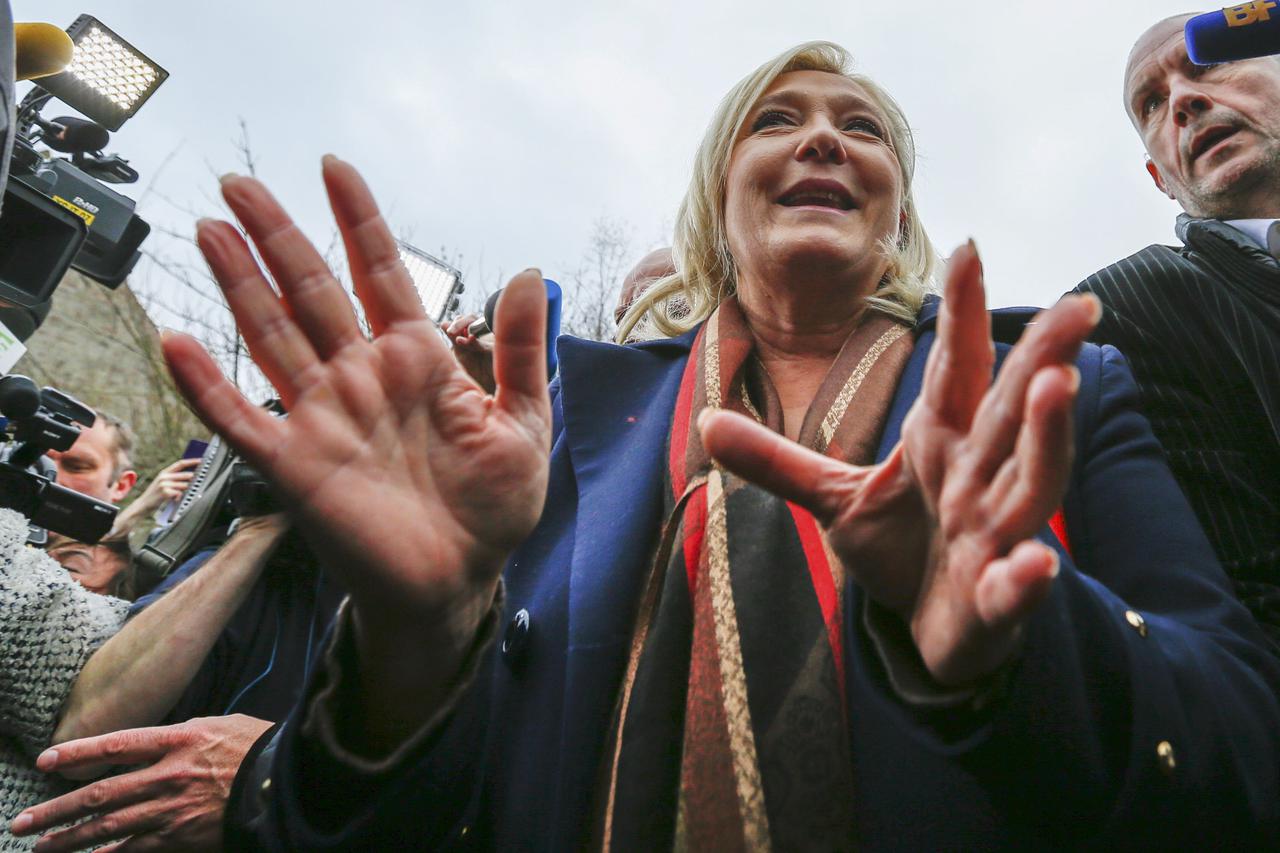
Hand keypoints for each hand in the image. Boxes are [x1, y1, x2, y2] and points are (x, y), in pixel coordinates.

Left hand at [8, 714, 272, 851]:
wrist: (284, 783)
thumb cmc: (258, 749)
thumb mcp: (219, 725)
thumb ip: (183, 735)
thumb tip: (155, 743)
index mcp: (177, 740)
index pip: (116, 744)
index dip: (78, 752)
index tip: (46, 759)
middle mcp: (167, 775)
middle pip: (100, 792)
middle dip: (56, 809)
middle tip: (22, 821)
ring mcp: (171, 809)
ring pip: (109, 825)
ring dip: (70, 838)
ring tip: (41, 845)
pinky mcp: (180, 837)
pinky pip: (134, 850)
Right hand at [108, 457, 199, 534]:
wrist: (142, 505)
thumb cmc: (155, 495)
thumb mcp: (162, 483)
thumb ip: (173, 478)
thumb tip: (191, 475)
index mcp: (164, 472)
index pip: (180, 463)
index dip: (192, 461)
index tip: (201, 460)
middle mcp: (164, 476)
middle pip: (186, 475)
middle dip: (195, 479)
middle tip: (201, 481)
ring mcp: (164, 484)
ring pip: (185, 485)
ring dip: (188, 490)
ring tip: (185, 494)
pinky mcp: (165, 492)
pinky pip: (180, 493)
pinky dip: (181, 497)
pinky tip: (176, 499)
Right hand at [161, 157, 550, 744]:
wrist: (461, 581)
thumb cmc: (492, 506)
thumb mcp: (524, 422)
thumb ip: (520, 350)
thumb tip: (532, 273)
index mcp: (417, 360)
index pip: (380, 273)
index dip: (358, 220)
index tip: (334, 168)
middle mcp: (362, 376)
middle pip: (310, 291)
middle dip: (277, 236)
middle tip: (240, 183)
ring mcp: (323, 416)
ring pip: (271, 336)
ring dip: (239, 285)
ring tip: (210, 231)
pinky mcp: (295, 465)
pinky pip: (240, 420)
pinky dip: (206, 385)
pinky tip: (179, 340)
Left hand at [701, 242, 1099, 685]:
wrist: (930, 631)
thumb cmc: (900, 549)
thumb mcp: (833, 497)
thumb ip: (776, 460)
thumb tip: (702, 421)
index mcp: (942, 441)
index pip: (955, 370)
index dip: (961, 316)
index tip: (969, 248)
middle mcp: (977, 476)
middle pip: (1014, 409)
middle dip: (1044, 357)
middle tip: (1077, 306)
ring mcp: (993, 534)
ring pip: (1030, 481)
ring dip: (1046, 437)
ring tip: (1060, 386)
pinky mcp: (994, 598)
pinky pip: (1013, 585)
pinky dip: (1024, 577)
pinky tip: (1037, 563)